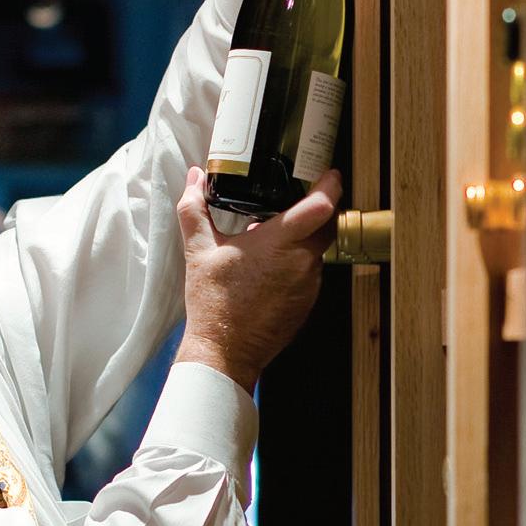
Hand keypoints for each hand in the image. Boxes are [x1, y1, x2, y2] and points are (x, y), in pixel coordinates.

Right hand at [175, 166, 338, 390]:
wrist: (223, 352)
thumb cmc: (213, 303)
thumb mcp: (198, 250)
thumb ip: (195, 207)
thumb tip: (195, 177)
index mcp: (279, 243)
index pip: (321, 206)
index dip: (331, 184)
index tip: (330, 172)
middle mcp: (302, 262)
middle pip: (327, 224)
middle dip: (320, 208)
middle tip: (303, 197)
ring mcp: (309, 285)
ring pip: (318, 249)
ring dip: (305, 238)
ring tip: (276, 234)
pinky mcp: (308, 303)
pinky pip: (311, 272)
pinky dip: (298, 261)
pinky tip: (273, 264)